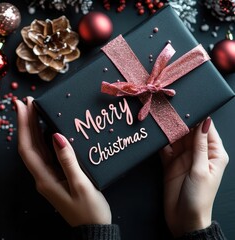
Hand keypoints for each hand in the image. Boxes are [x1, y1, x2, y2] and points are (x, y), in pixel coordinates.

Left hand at [15, 97, 110, 225]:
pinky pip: (46, 153)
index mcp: (44, 179)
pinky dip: (44, 138)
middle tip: (26, 101)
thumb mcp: (81, 185)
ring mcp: (48, 176)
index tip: (22, 106)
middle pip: (29, 145)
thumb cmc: (89, 211)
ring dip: (33, 128)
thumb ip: (68, 160)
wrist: (93, 231)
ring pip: (37, 148)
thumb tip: (56, 135)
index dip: (23, 125)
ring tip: (34, 109)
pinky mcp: (56, 177)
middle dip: (26, 122)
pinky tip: (47, 128)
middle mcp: (42, 176)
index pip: (27, 147)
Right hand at [159, 117, 228, 236]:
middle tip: (167, 107)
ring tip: (158, 116)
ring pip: (175, 137)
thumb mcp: (201, 170)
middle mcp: (199, 153)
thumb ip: (200, 146)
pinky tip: (153, 132)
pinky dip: (159, 140)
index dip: (197, 116)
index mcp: (214, 153)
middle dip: (179, 120)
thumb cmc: (199, 197)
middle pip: (189, 131)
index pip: (206, 129)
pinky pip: (164, 147)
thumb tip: (204, 122)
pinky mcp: (169, 163)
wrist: (184, 219)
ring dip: (167, 129)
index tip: (186, 104)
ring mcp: (183, 158)